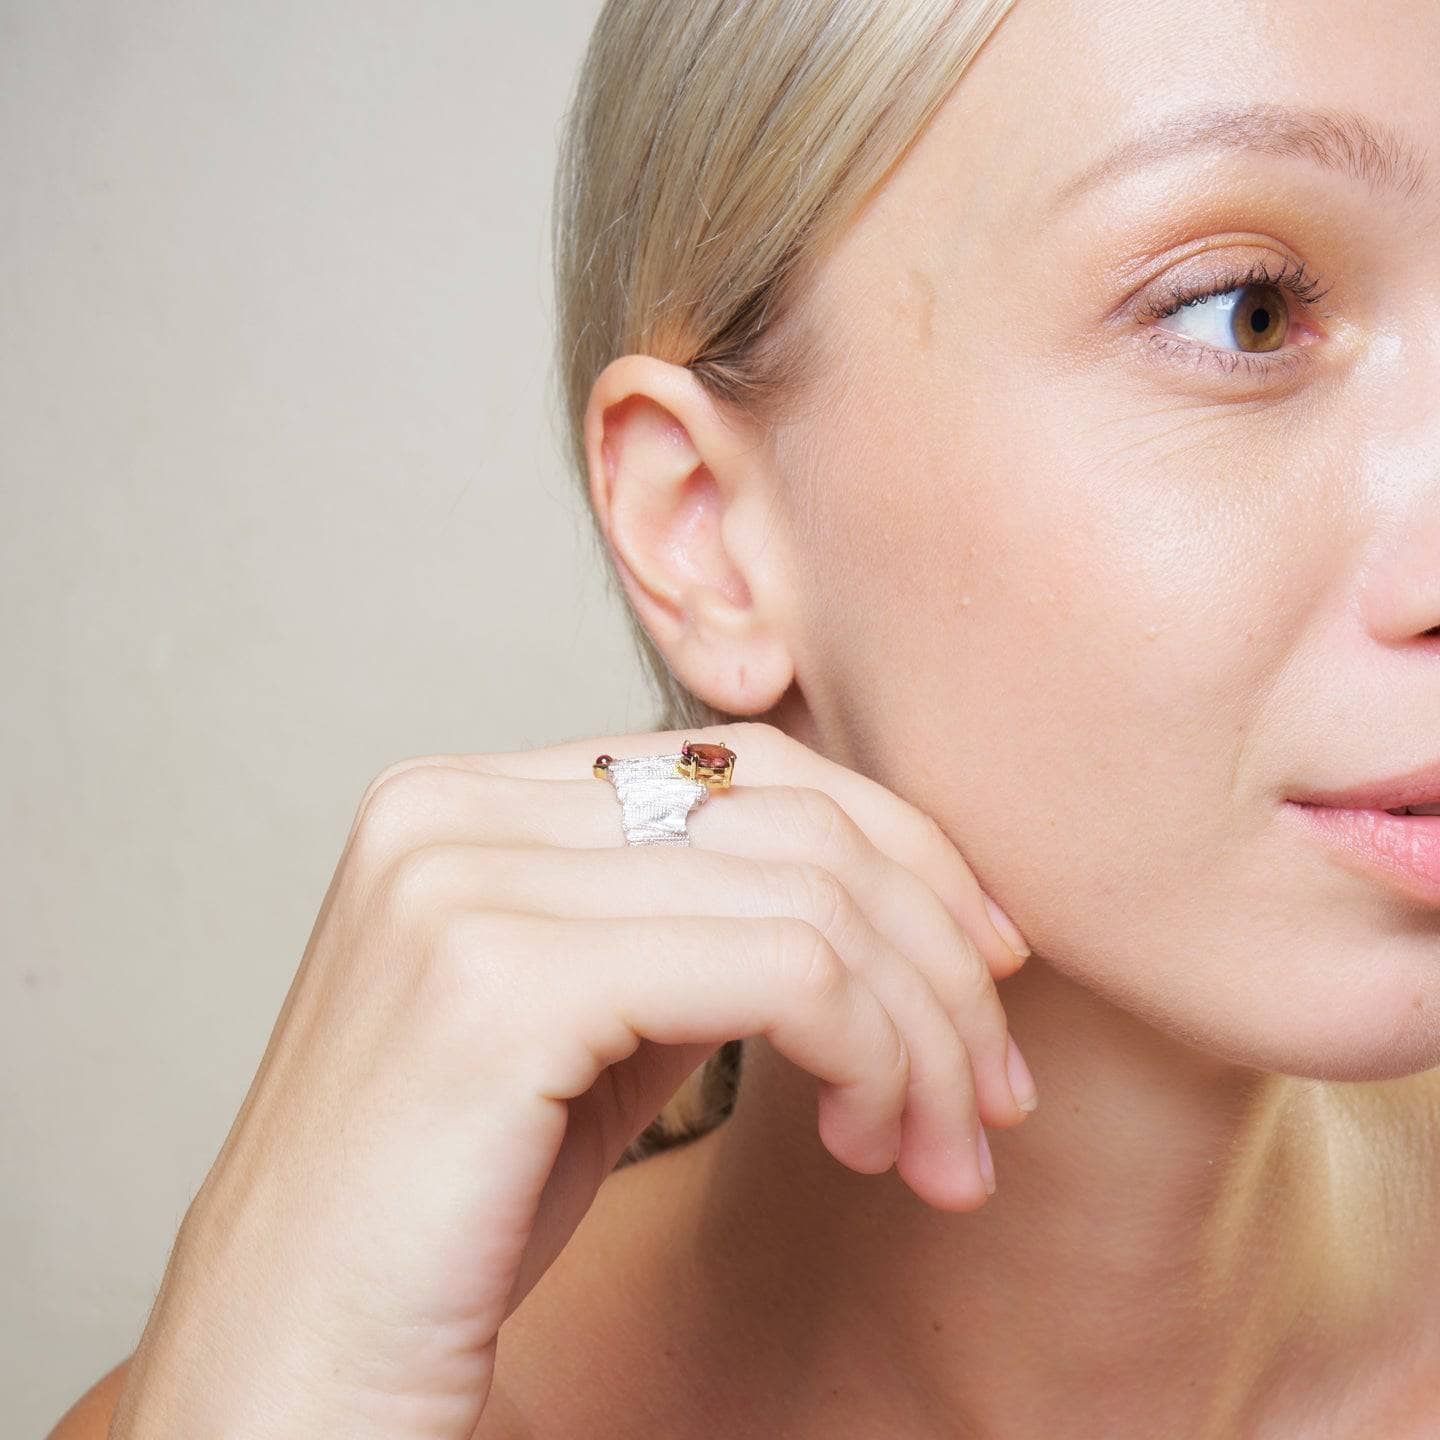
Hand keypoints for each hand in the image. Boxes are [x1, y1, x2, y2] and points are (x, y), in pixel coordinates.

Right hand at [108, 720, 1035, 1439]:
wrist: (280, 1380)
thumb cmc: (442, 1223)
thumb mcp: (588, 1032)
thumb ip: (686, 927)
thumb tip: (878, 895)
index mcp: (463, 799)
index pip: (743, 768)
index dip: (897, 854)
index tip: (983, 972)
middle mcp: (449, 808)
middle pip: (794, 820)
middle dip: (936, 954)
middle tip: (992, 1092)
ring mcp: (460, 883)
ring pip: (811, 898)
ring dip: (925, 1030)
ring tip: (946, 1148)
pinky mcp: (494, 983)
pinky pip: (785, 969)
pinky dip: (876, 1054)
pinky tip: (874, 1143)